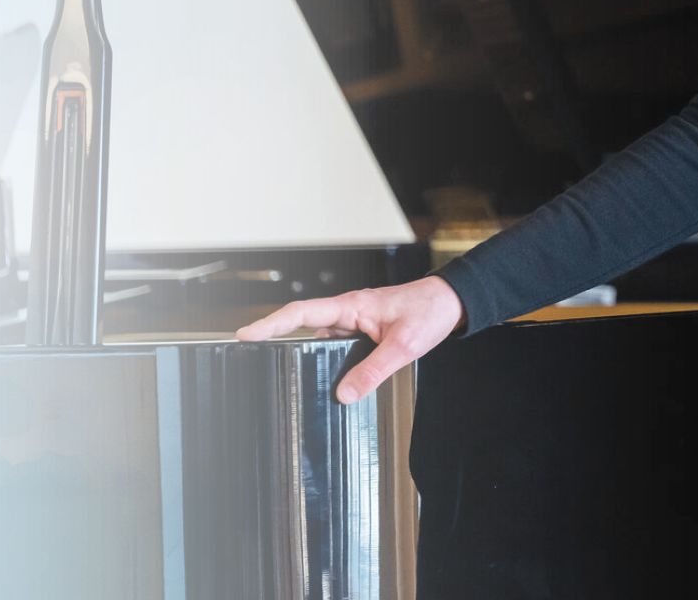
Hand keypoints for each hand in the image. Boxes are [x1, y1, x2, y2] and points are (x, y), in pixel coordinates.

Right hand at [232, 274, 465, 404]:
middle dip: (275, 338)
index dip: (271, 323)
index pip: (301, 313)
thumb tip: (344, 394)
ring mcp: (354, 322)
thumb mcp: (403, 346)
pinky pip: (336, 345)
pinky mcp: (364, 332)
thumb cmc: (429, 312)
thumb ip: (373, 370)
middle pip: (302, 325)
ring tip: (278, 371)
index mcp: (351, 306)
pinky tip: (322, 376)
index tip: (246, 334)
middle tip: (250, 356)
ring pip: (319, 337)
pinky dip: (325, 357)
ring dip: (302, 350)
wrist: (451, 303)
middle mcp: (348, 312)